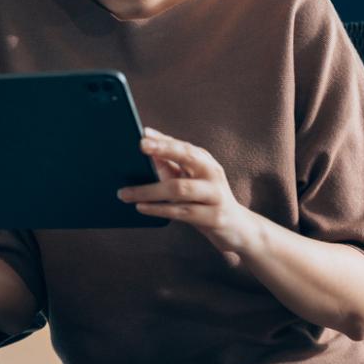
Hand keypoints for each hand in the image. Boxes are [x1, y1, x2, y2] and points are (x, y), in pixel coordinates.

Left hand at [120, 128, 269, 265]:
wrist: (238, 229)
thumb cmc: (205, 200)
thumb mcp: (190, 180)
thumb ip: (169, 166)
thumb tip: (145, 147)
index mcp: (205, 162)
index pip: (182, 146)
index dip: (163, 139)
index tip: (142, 133)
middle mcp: (212, 174)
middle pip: (187, 157)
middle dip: (163, 149)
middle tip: (140, 146)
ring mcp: (215, 195)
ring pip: (179, 188)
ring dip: (149, 190)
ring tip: (125, 193)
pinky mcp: (214, 217)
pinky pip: (182, 212)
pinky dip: (159, 209)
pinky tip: (141, 207)